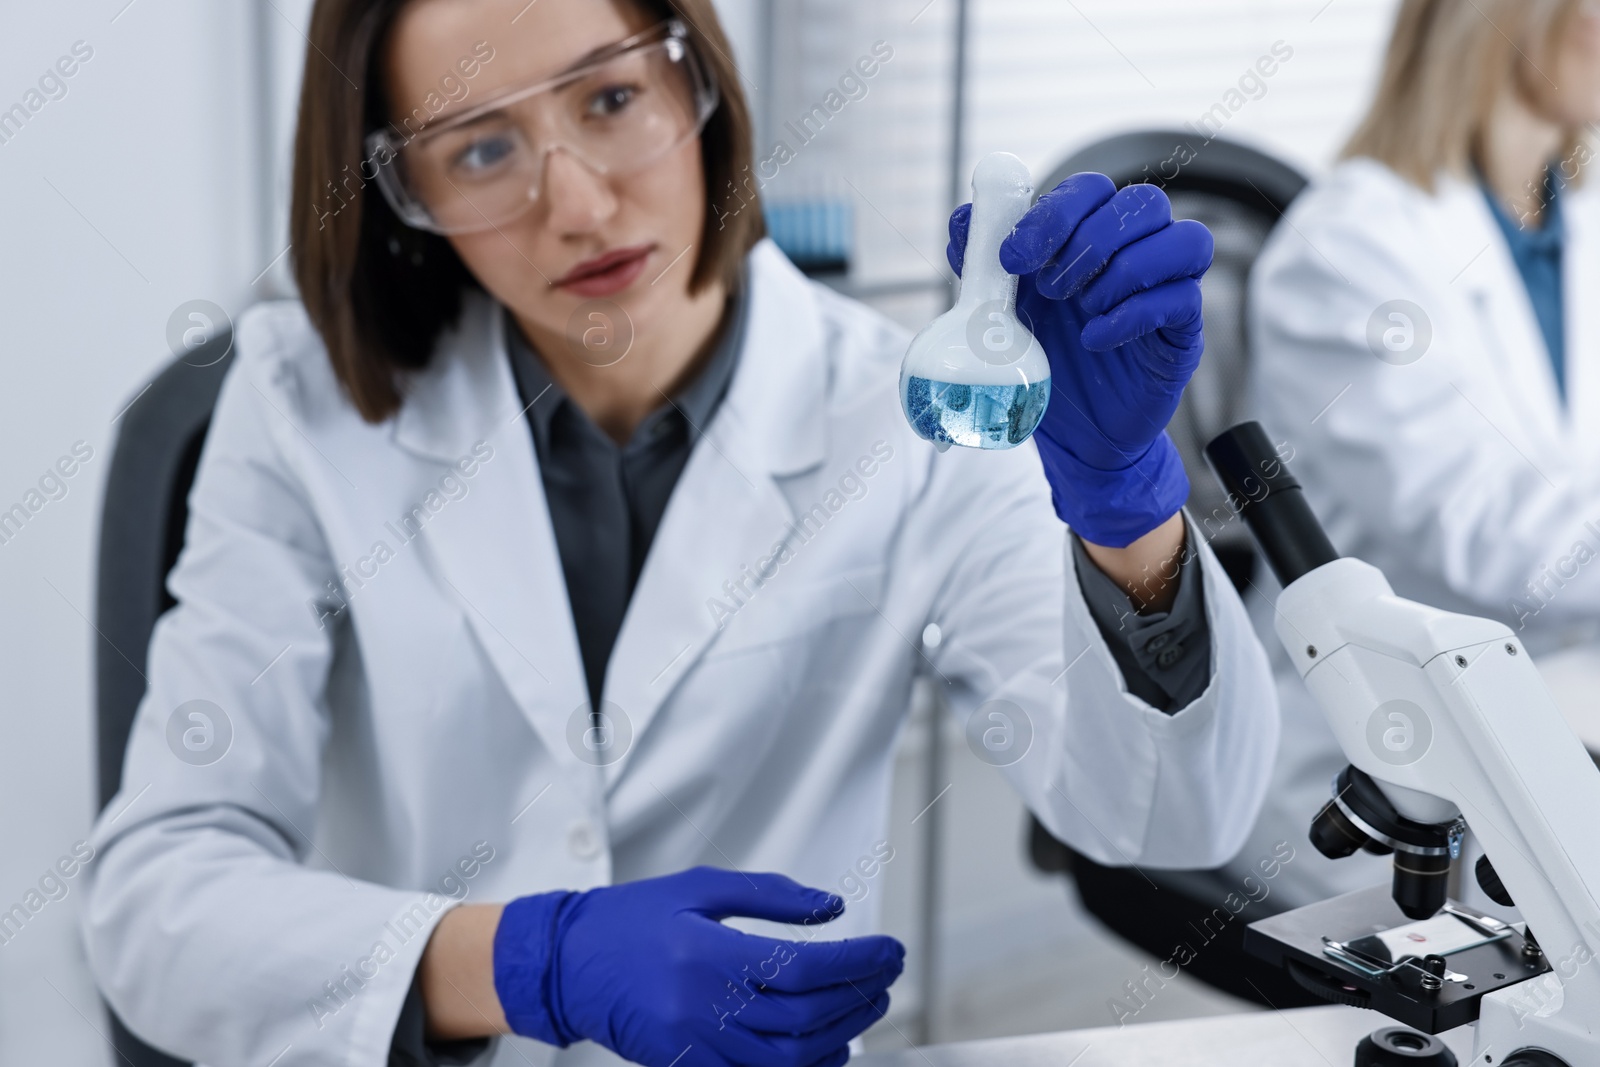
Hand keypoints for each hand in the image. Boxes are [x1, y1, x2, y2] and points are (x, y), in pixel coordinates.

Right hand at [493, 866, 903, 1066]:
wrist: (568, 964)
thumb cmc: (630, 920)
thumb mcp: (699, 887)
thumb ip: (770, 895)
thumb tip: (832, 906)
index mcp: (707, 952)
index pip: (804, 967)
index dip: (857, 962)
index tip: (888, 950)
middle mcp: (703, 1005)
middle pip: (806, 1016)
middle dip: (860, 996)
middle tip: (886, 974)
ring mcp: (697, 1045)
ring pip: (791, 1058)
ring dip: (841, 1034)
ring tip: (866, 1005)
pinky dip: (805, 1066)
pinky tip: (828, 1045)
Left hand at [947, 174, 1212, 546]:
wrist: (1075, 432)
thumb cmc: (1045, 361)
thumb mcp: (1003, 312)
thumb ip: (981, 266)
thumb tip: (963, 222)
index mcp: (1091, 236)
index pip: (1092, 189)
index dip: (1054, 213)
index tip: (1013, 257)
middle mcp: (1136, 252)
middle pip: (1144, 203)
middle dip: (1090, 241)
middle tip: (1051, 289)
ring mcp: (1167, 287)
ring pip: (1184, 239)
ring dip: (1122, 271)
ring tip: (1083, 311)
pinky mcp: (1184, 329)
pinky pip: (1184, 298)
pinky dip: (1134, 314)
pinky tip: (1096, 339)